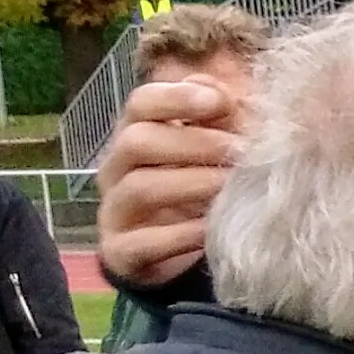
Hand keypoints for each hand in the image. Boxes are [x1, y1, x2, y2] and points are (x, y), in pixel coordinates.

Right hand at [96, 78, 246, 286]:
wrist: (169, 259)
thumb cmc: (194, 194)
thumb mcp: (206, 155)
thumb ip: (215, 123)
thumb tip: (225, 95)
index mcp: (136, 136)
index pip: (141, 103)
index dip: (177, 97)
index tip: (220, 102)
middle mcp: (117, 169)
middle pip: (137, 140)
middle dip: (193, 143)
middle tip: (238, 152)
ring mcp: (115, 212)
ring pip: (140, 187)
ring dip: (191, 184)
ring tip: (230, 186)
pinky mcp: (122, 253)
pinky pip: (145, 242)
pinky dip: (182, 235)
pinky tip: (212, 231)